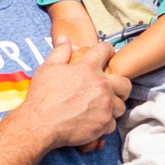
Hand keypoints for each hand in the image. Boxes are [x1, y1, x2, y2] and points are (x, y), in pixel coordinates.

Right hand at [15, 31, 127, 149]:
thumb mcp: (47, 68)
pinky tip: (94, 122)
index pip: (106, 50)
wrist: (40, 125)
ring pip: (121, 106)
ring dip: (113, 106)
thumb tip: (65, 39)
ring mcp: (105, 105)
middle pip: (125, 83)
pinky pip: (112, 123)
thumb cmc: (42, 96)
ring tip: (102, 108)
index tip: (105, 56)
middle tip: (110, 89)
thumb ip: (60, 52)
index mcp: (88, 67)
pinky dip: (105, 123)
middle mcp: (101, 85)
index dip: (106, 51)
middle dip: (120, 85)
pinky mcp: (103, 123)